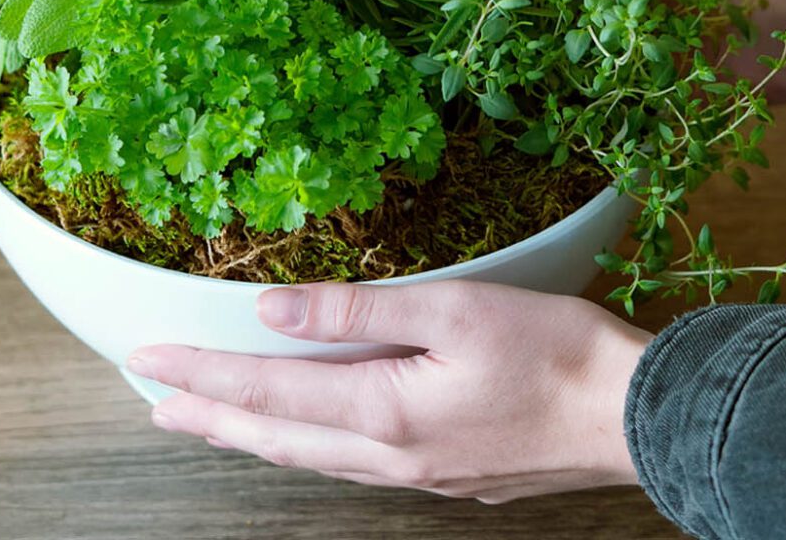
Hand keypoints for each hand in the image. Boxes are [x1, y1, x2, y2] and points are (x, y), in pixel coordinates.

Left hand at [130, 279, 650, 502]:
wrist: (641, 417)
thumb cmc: (561, 355)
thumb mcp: (455, 309)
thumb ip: (357, 310)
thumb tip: (271, 310)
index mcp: (385, 414)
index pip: (266, 393)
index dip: (200, 374)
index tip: (145, 359)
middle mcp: (393, 457)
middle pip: (276, 439)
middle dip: (209, 417)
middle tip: (155, 402)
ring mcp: (423, 475)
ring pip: (315, 458)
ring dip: (256, 437)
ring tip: (213, 420)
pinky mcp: (453, 477)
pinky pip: (357, 464)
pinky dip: (312, 447)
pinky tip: (313, 437)